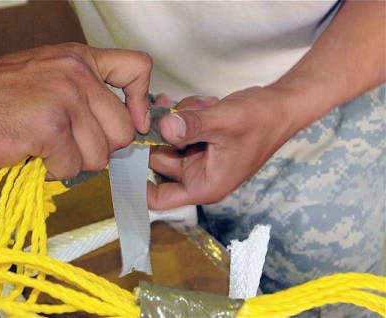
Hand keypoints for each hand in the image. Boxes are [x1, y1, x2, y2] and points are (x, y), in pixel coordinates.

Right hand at [0, 30, 151, 178]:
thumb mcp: (49, 74)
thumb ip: (85, 94)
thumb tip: (120, 130)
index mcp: (81, 59)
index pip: (137, 68)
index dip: (141, 102)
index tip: (132, 121)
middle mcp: (78, 74)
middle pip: (123, 132)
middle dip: (99, 148)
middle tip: (68, 145)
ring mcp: (65, 100)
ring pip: (99, 156)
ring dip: (73, 163)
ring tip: (45, 148)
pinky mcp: (49, 128)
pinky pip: (72, 167)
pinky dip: (52, 171)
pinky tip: (32, 154)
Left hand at [148, 87, 294, 209]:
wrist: (282, 105)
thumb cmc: (261, 120)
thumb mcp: (225, 122)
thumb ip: (193, 125)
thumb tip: (164, 128)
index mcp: (204, 184)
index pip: (159, 198)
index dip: (138, 184)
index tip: (125, 157)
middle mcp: (198, 175)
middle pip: (159, 160)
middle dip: (164, 133)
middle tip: (170, 110)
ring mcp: (199, 157)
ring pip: (169, 139)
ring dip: (179, 120)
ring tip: (203, 107)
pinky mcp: (201, 141)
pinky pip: (180, 129)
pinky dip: (187, 114)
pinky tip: (206, 105)